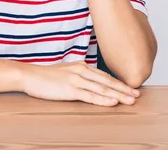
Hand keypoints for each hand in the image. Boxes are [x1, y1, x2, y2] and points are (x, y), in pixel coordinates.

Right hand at [19, 61, 139, 106]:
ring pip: (102, 89)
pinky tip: (113, 102)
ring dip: (118, 95)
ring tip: (130, 100)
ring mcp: (76, 80)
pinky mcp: (70, 89)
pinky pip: (90, 96)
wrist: (30, 75)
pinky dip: (103, 99)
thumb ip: (79, 75)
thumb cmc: (46, 76)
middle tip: (137, 95)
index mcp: (82, 66)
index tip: (131, 89)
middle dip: (124, 89)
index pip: (105, 76)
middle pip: (107, 82)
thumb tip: (90, 83)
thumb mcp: (66, 72)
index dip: (119, 83)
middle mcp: (82, 71)